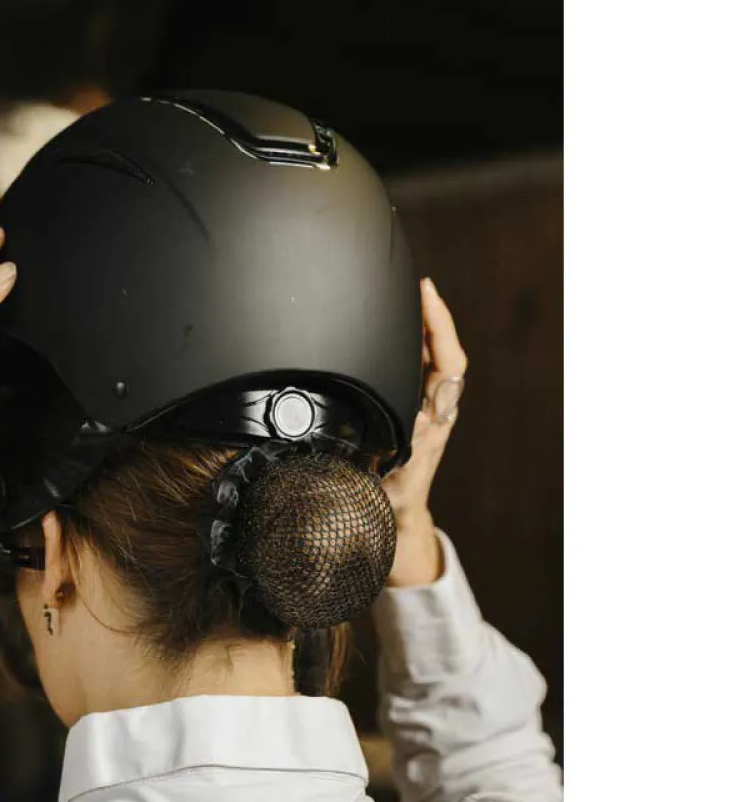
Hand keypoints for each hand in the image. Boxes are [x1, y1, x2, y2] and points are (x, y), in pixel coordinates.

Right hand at [383, 278, 467, 585]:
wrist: (398, 518)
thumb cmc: (387, 501)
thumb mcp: (377, 481)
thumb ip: (371, 461)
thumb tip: (354, 443)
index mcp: (432, 421)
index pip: (448, 363)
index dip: (439, 326)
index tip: (426, 294)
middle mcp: (435, 410)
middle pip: (446, 352)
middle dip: (434, 315)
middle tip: (417, 283)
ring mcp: (427, 408)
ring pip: (435, 358)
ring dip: (424, 327)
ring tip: (406, 296)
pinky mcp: (416, 409)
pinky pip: (420, 368)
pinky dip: (411, 344)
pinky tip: (394, 329)